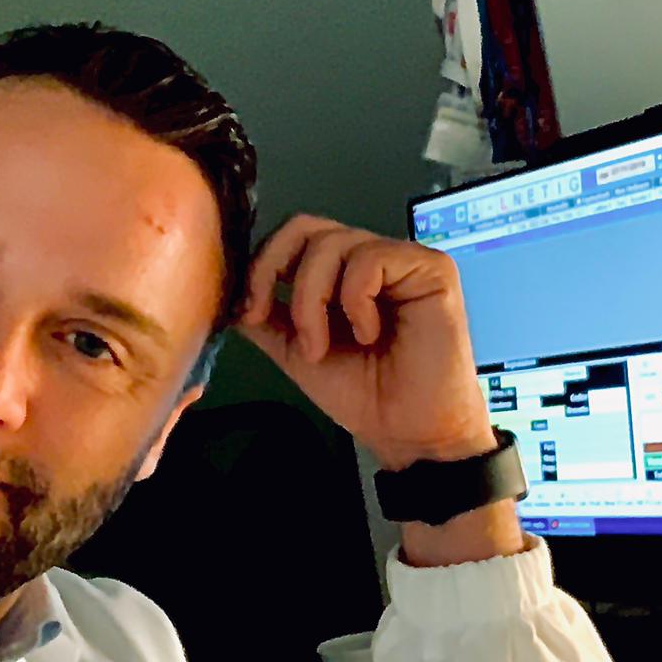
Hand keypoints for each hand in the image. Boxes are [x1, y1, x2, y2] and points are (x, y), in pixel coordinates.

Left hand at [238, 215, 496, 469]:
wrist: (409, 434)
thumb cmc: (365, 395)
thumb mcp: (295, 350)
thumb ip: (265, 316)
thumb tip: (229, 287)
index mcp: (340, 272)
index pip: (292, 236)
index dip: (262, 264)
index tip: (248, 310)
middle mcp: (371, 257)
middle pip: (306, 227)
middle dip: (277, 272)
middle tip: (278, 322)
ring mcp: (402, 259)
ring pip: (333, 243)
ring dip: (312, 299)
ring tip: (322, 346)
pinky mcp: (431, 269)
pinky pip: (371, 259)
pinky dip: (355, 300)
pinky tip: (367, 334)